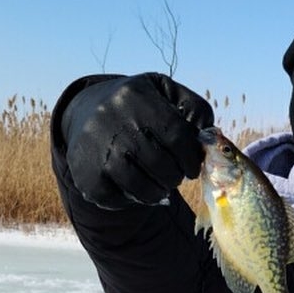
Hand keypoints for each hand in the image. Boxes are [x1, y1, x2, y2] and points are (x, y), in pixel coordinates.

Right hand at [60, 73, 213, 208]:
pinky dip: (135, 199)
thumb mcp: (164, 93)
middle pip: (161, 164)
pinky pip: (119, 199)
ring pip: (141, 187)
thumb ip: (194, 107)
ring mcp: (95, 149)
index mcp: (134, 96)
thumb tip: (208, 135)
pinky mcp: (85, 175)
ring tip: (162, 185)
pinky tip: (137, 188)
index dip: (192, 158)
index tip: (192, 167)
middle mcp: (110, 119)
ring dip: (159, 192)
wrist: (85, 113)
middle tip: (175, 176)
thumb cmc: (138, 107)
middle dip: (175, 176)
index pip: (177, 135)